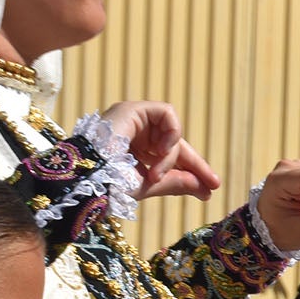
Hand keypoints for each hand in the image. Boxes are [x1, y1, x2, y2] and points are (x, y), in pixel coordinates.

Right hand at [102, 100, 218, 201]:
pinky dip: (170, 133)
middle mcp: (134, 134)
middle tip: (211, 184)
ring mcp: (133, 120)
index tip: (209, 190)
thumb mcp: (148, 186)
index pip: (169, 159)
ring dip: (170, 157)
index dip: (191, 172)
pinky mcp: (132, 108)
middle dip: (195, 164)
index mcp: (133, 153)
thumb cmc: (108, 184)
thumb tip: (203, 188)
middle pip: (175, 146)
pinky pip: (167, 113)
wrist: (88, 177)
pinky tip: (160, 150)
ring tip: (155, 173)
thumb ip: (175, 183)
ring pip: (172, 135)